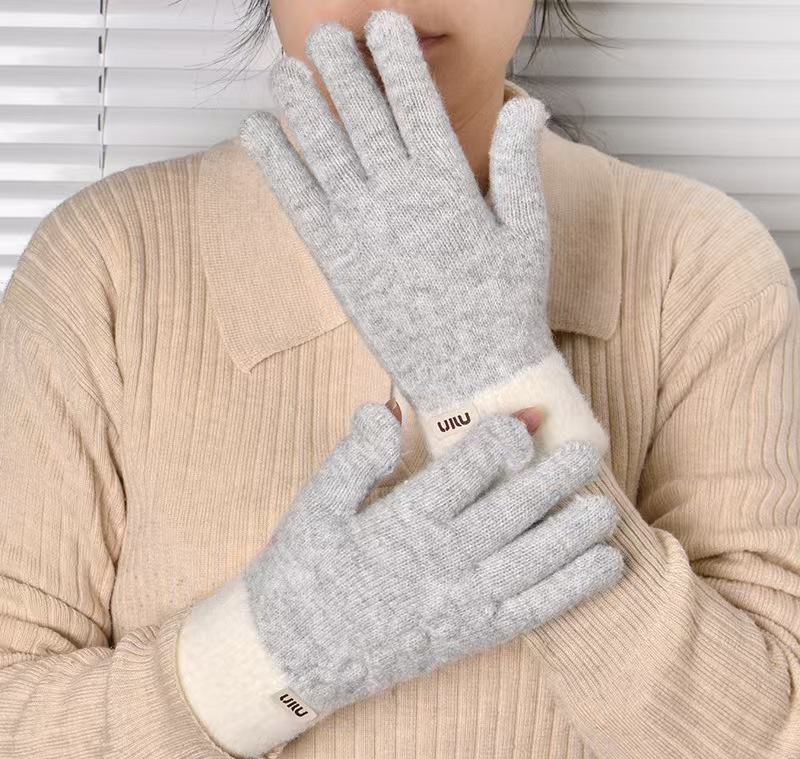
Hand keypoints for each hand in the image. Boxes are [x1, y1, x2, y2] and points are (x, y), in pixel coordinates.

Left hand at [238, 9, 607, 458]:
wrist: (471, 372)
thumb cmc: (504, 303)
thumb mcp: (526, 231)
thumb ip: (518, 165)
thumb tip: (527, 105)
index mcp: (450, 185)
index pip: (418, 105)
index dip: (398, 60)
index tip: (385, 24)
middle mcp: (400, 199)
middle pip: (364, 117)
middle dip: (342, 69)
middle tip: (325, 35)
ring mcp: (362, 229)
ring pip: (323, 150)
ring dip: (299, 104)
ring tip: (283, 69)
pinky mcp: (335, 260)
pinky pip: (297, 201)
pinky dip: (273, 162)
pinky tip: (253, 130)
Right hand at [239, 402, 622, 719]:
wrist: (294, 657)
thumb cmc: (303, 571)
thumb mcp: (314, 506)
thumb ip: (353, 458)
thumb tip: (384, 408)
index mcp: (403, 521)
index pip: (466, 470)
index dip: (501, 439)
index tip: (526, 418)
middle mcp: (442, 561)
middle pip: (511, 511)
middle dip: (555, 478)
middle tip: (592, 449)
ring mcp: (462, 601)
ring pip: (534, 560)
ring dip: (575, 533)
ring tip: (605, 506)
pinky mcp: (473, 634)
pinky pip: (534, 610)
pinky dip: (575, 590)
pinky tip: (606, 566)